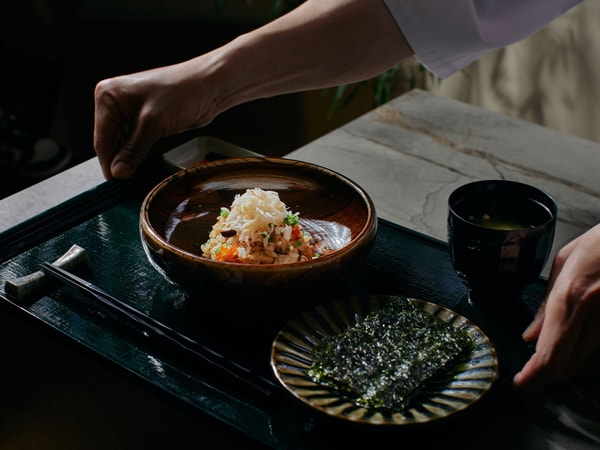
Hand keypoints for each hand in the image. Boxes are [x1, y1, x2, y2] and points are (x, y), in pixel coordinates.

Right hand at [93, 59, 220, 178]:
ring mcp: (129, 111)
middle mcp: (115, 102)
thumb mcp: (153, 124)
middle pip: (110, 141)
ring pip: (122, 144)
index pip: (101, 137)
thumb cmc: (181, 93)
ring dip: (128, 158)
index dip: (108, 162)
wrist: (208, 87)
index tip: (115, 182)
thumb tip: (117, 172)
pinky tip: (141, 164)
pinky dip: (137, 153)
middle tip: (126, 182)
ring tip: (135, 175)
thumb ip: (133, 150)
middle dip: (118, 160)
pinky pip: (134, 142)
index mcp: (108, 96)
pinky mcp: (144, 120)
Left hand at [513, 223, 599, 393]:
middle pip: (567, 369)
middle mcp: (596, 317)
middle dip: (545, 374)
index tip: (519, 387)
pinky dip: (589, 358)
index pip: (550, 356)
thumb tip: (529, 336)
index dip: (533, 379)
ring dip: (568, 366)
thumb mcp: (564, 264)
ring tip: (555, 348)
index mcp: (571, 298)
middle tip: (530, 369)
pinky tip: (579, 341)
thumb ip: (546, 304)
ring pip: (588, 367)